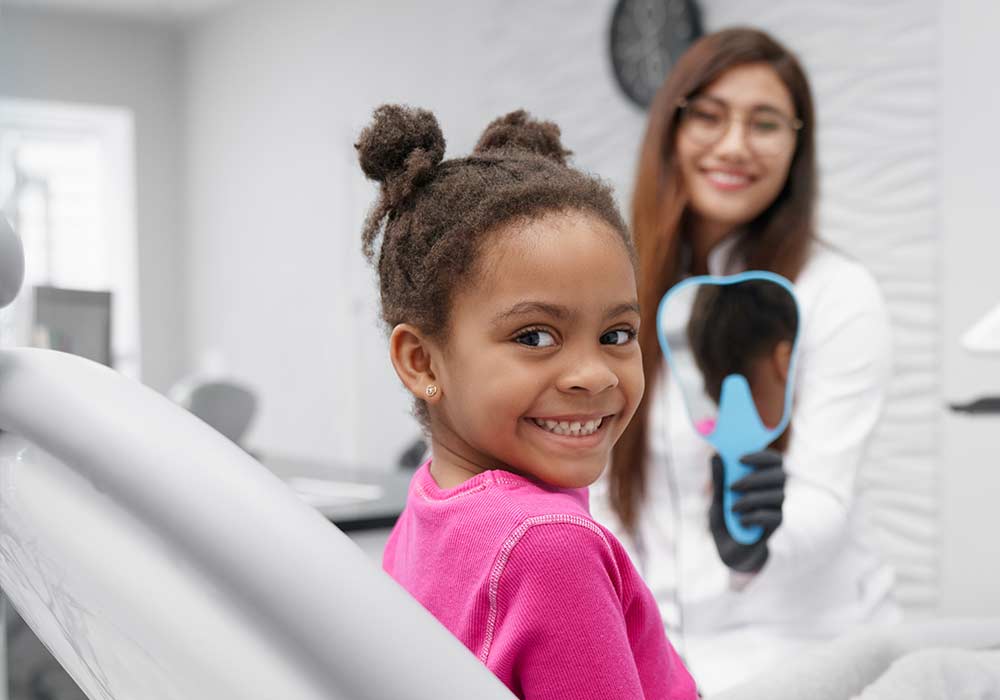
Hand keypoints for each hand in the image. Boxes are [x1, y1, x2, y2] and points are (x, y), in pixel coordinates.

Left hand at [709, 449, 784, 572]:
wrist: (729, 547)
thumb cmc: (725, 517)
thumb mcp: (718, 498)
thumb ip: (719, 479)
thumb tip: (716, 455)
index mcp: (762, 476)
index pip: (774, 459)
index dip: (761, 455)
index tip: (740, 459)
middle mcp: (774, 488)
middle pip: (780, 475)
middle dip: (755, 478)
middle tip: (733, 486)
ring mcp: (777, 506)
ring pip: (778, 495)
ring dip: (752, 499)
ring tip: (732, 508)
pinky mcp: (776, 524)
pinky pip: (773, 517)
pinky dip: (755, 516)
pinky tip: (740, 521)